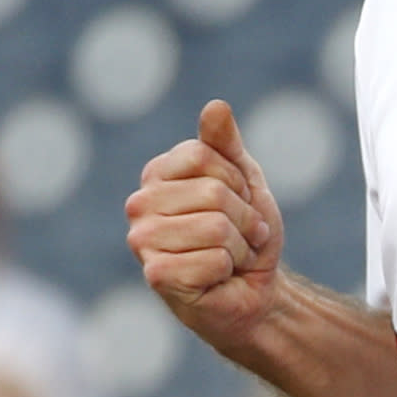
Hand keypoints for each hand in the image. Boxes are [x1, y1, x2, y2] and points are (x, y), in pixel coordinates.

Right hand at [127, 100, 284, 354]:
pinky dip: (228, 270)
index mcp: (158, 175)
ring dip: (239, 246)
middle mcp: (140, 204)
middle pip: (213, 192)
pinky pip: (213, 260)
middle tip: (239, 235)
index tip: (240, 201)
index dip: (238, 180)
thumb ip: (226, 145)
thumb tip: (216, 106)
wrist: (255, 289)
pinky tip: (218, 278)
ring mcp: (143, 241)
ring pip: (216, 227)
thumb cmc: (245, 233)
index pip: (206, 155)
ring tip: (231, 256)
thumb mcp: (245, 180)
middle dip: (244, 217)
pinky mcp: (155, 276)